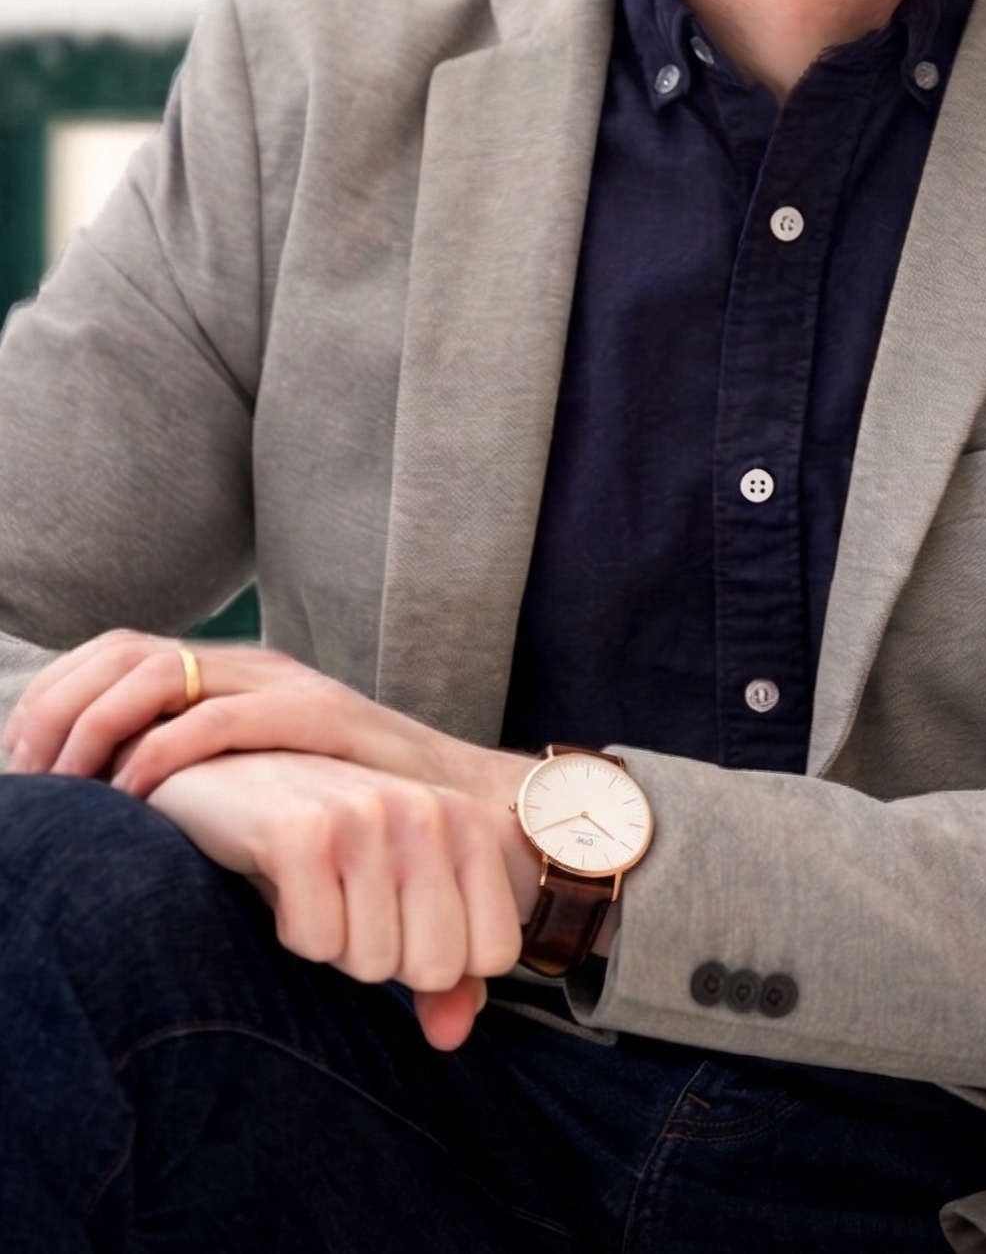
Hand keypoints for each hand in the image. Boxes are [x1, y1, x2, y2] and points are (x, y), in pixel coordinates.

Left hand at [4, 630, 484, 802]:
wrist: (459, 813)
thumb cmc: (347, 815)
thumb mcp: (250, 788)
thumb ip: (190, 782)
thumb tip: (99, 810)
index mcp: (228, 673)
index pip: (113, 652)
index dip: (55, 700)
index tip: (26, 769)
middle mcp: (249, 664)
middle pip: (119, 654)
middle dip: (58, 713)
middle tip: (32, 783)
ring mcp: (283, 684)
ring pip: (155, 674)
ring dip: (94, 729)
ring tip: (69, 790)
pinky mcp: (317, 715)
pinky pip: (215, 719)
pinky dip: (160, 752)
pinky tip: (132, 796)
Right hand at [147, 750, 525, 1049]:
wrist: (227, 778)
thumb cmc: (325, 844)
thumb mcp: (394, 896)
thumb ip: (443, 971)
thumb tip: (452, 1037)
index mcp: (466, 822)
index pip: (496, 954)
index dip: (439, 963)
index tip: (399, 920)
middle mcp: (427, 810)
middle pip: (437, 967)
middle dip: (384, 958)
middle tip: (348, 905)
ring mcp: (366, 815)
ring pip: (373, 962)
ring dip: (334, 944)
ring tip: (315, 887)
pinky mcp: (302, 831)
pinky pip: (317, 944)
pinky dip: (292, 932)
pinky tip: (282, 881)